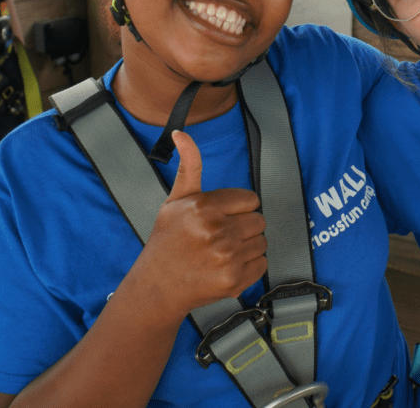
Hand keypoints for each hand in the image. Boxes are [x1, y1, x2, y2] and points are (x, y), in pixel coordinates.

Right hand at [140, 130, 267, 317]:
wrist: (157, 286)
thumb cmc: (167, 240)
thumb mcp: (176, 200)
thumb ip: (189, 166)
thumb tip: (182, 134)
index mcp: (204, 206)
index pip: (251, 200)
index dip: (237, 209)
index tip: (221, 218)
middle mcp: (216, 231)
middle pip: (259, 221)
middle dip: (243, 227)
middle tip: (220, 236)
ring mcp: (226, 257)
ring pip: (262, 243)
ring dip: (247, 247)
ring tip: (221, 252)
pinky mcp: (233, 280)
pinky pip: (262, 265)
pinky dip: (249, 267)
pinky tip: (226, 267)